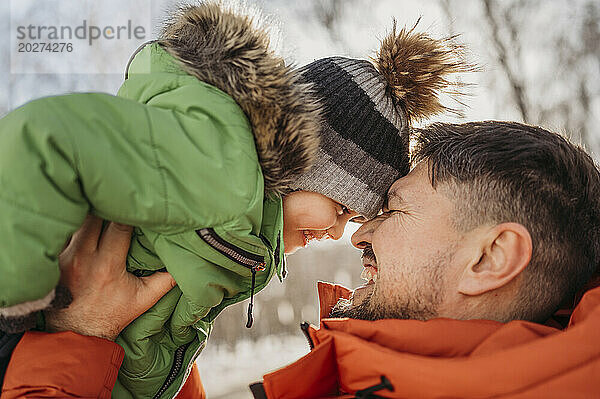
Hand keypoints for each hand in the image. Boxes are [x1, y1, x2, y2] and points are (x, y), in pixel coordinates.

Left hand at [45, 215, 176, 340]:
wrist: (76, 332)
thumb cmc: (112, 314)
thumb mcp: (144, 299)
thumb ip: (167, 280)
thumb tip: (188, 263)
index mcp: (107, 265)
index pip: (119, 225)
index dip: (129, 211)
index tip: (138, 203)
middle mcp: (82, 257)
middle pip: (94, 215)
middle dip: (107, 204)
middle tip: (119, 197)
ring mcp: (64, 256)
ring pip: (78, 220)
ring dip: (92, 211)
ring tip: (103, 202)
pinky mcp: (53, 257)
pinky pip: (66, 230)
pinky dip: (77, 222)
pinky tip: (86, 217)